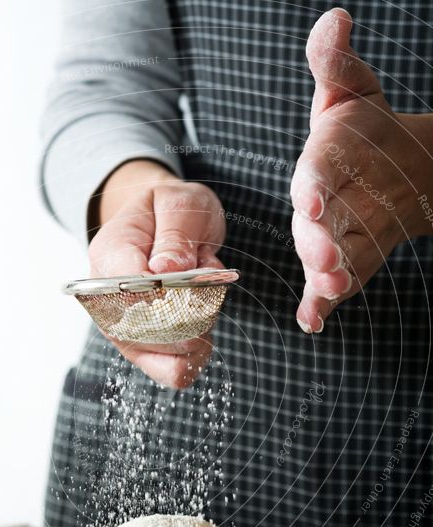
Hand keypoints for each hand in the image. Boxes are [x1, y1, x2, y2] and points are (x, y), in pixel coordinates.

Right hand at [88, 160, 224, 386]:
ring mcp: (122, 331)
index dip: (172, 291)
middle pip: (151, 332)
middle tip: (206, 283)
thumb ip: (175, 233)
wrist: (160, 226)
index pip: (133, 290)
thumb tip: (167, 268)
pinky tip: (202, 328)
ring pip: (166, 357)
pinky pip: (172, 372)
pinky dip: (196, 355)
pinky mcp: (141, 350)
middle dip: (194, 313)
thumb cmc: (169, 213)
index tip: (195, 275)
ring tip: (203, 301)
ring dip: (200, 333)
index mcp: (109, 256)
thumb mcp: (179, 204)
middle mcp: (106, 301)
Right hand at [290, 8, 432, 331]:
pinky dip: (317, 306)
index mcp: (319, 163)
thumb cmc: (364, 132)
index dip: (313, 186)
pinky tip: (313, 322)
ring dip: (323, 276)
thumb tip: (336, 20)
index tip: (314, 199)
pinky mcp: (337, 266)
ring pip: (320, 260)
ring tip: (333, 286)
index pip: (314, 174)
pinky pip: (324, 289)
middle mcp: (316, 206)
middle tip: (329, 256)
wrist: (388, 170)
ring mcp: (325, 239)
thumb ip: (337, 65)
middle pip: (312, 226)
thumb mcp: (355, 94)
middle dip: (318, 241)